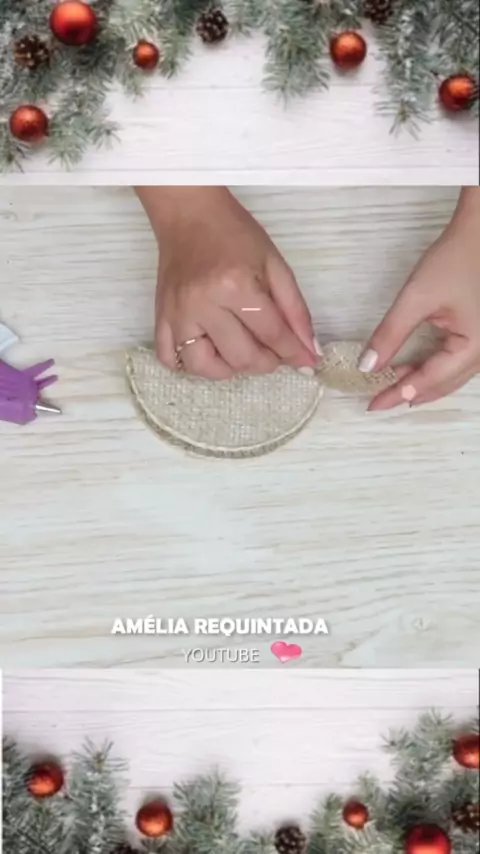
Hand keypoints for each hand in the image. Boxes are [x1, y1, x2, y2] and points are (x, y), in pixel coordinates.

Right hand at [137, 187, 319, 378]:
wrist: (189, 215)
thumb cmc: (234, 234)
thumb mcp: (275, 264)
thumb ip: (295, 310)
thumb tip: (308, 351)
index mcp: (235, 285)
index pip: (271, 334)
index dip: (293, 352)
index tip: (305, 362)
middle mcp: (203, 304)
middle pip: (241, 357)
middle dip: (265, 362)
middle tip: (273, 351)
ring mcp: (177, 314)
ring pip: (203, 367)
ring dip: (229, 369)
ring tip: (241, 351)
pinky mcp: (161, 317)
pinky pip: (168, 359)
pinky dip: (191, 365)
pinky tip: (210, 351)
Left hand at [360, 188, 479, 409]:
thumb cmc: (456, 258)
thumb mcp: (417, 298)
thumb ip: (390, 334)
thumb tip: (368, 366)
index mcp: (474, 347)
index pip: (429, 381)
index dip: (398, 393)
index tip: (373, 404)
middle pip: (443, 384)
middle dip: (410, 393)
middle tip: (378, 401)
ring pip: (451, 376)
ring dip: (422, 382)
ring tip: (392, 387)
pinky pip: (457, 362)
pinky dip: (434, 369)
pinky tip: (415, 369)